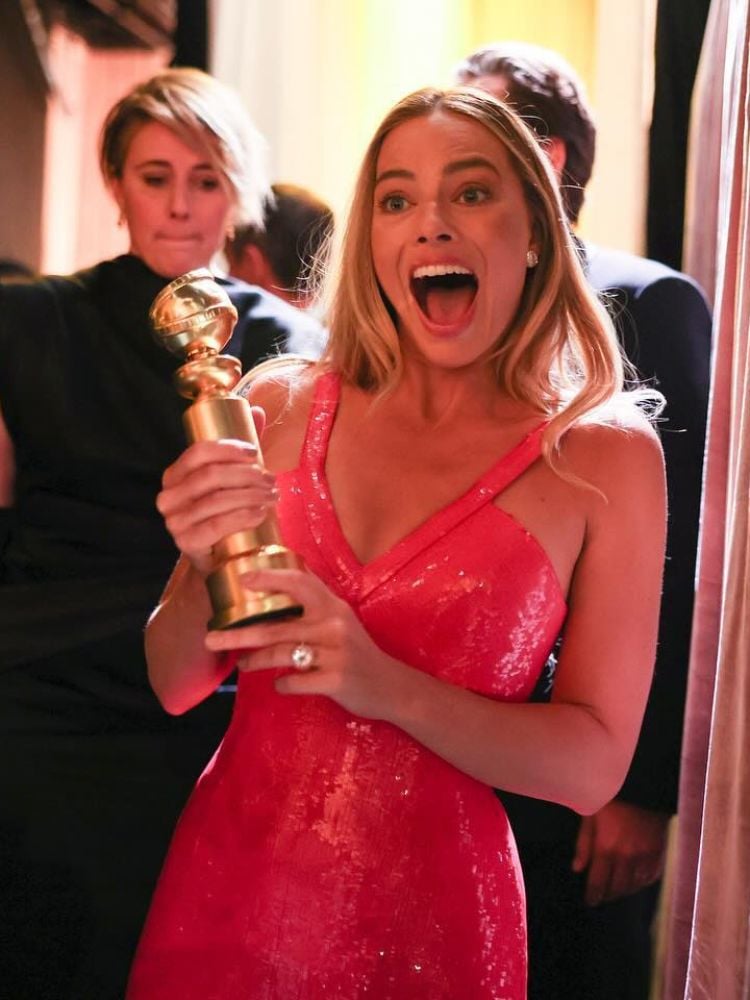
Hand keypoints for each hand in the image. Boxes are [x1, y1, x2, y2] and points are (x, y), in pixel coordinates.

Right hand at [156, 434, 275, 574]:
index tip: (255, 453)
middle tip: (271, 479)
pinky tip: (261, 514)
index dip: (228, 449)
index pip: (198, 453)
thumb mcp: (233, 478)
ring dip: (251, 495)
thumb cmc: (226, 511)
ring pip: (217, 500)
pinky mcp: (186, 544)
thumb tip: (256, 411)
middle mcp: (168, 497)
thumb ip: (241, 448)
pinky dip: (242, 517)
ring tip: (272, 496)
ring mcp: (174, 522)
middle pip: (211, 476)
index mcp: (175, 475)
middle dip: (247, 474)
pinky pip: (216, 525)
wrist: (221, 555)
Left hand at [204, 568, 409, 719]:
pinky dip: (282, 684)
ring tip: (241, 664)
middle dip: (240, 632)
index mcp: (332, 606)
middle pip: (278, 625)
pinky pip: (296, 681)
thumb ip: (316, 600)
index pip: (300, 582)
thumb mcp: (341, 619)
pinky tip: (278, 684)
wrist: (389, 685)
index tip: (243, 579)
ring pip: (282, 653)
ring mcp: (336, 653)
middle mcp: (334, 625)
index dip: (270, 578)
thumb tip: (285, 573)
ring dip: (255, 660)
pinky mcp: (337, 680)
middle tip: (212, 637)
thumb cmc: (357, 650)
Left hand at [572, 800, 669, 905]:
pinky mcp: (659, 850)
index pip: (598, 882)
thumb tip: (578, 868)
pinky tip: (636, 882)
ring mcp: (645, 855)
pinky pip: (652, 876)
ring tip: (616, 892)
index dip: (593, 895)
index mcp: (606, 848)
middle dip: (608, 895)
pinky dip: (643, 882)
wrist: (642, 784)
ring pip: (635, 885)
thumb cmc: (610, 797)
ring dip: (625, 891)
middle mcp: (627, 857)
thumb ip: (584, 843)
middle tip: (602, 898)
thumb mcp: (590, 815)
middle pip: (617, 888)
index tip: (590, 902)